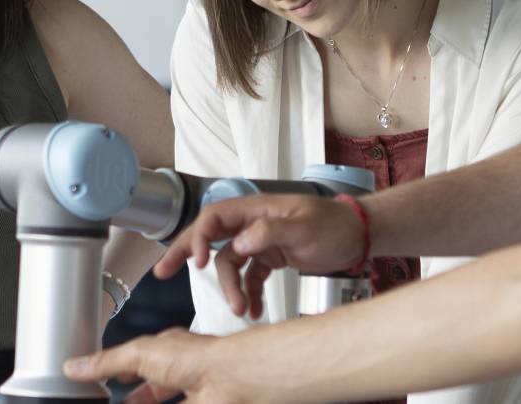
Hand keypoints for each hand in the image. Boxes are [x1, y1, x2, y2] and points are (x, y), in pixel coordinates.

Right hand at [66, 328, 260, 403]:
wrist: (232, 379)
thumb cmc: (198, 356)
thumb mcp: (140, 354)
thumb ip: (108, 362)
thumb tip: (76, 365)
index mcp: (168, 350)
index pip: (140, 358)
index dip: (123, 369)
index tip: (104, 379)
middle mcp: (183, 371)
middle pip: (154, 387)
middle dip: (136, 397)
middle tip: (115, 403)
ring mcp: (194, 395)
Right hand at [153, 194, 366, 318]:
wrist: (358, 237)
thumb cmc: (335, 225)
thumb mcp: (304, 228)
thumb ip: (270, 232)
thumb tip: (239, 244)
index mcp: (257, 209)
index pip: (215, 218)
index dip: (199, 237)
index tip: (196, 262)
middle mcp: (253, 224)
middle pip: (210, 236)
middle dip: (185, 253)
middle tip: (162, 272)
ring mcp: (260, 242)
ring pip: (230, 264)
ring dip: (230, 288)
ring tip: (239, 310)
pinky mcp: (270, 258)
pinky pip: (249, 277)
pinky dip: (248, 294)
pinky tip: (253, 311)